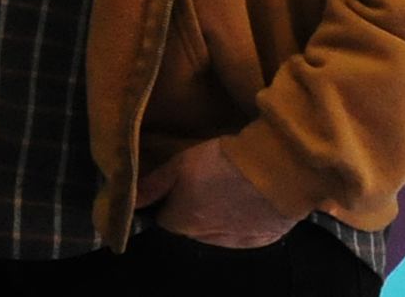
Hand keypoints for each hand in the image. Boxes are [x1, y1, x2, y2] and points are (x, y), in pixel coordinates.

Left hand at [135, 140, 301, 247]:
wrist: (275, 170)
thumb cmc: (222, 163)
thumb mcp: (179, 164)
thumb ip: (153, 185)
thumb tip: (128, 200)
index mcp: (185, 222)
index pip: (165, 220)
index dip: (168, 203)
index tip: (176, 187)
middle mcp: (209, 238)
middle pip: (191, 228)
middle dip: (191, 211)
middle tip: (203, 185)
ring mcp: (239, 241)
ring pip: (218, 233)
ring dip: (217, 218)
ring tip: (226, 190)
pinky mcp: (264, 239)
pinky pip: (245, 234)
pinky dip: (243, 222)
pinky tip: (247, 202)